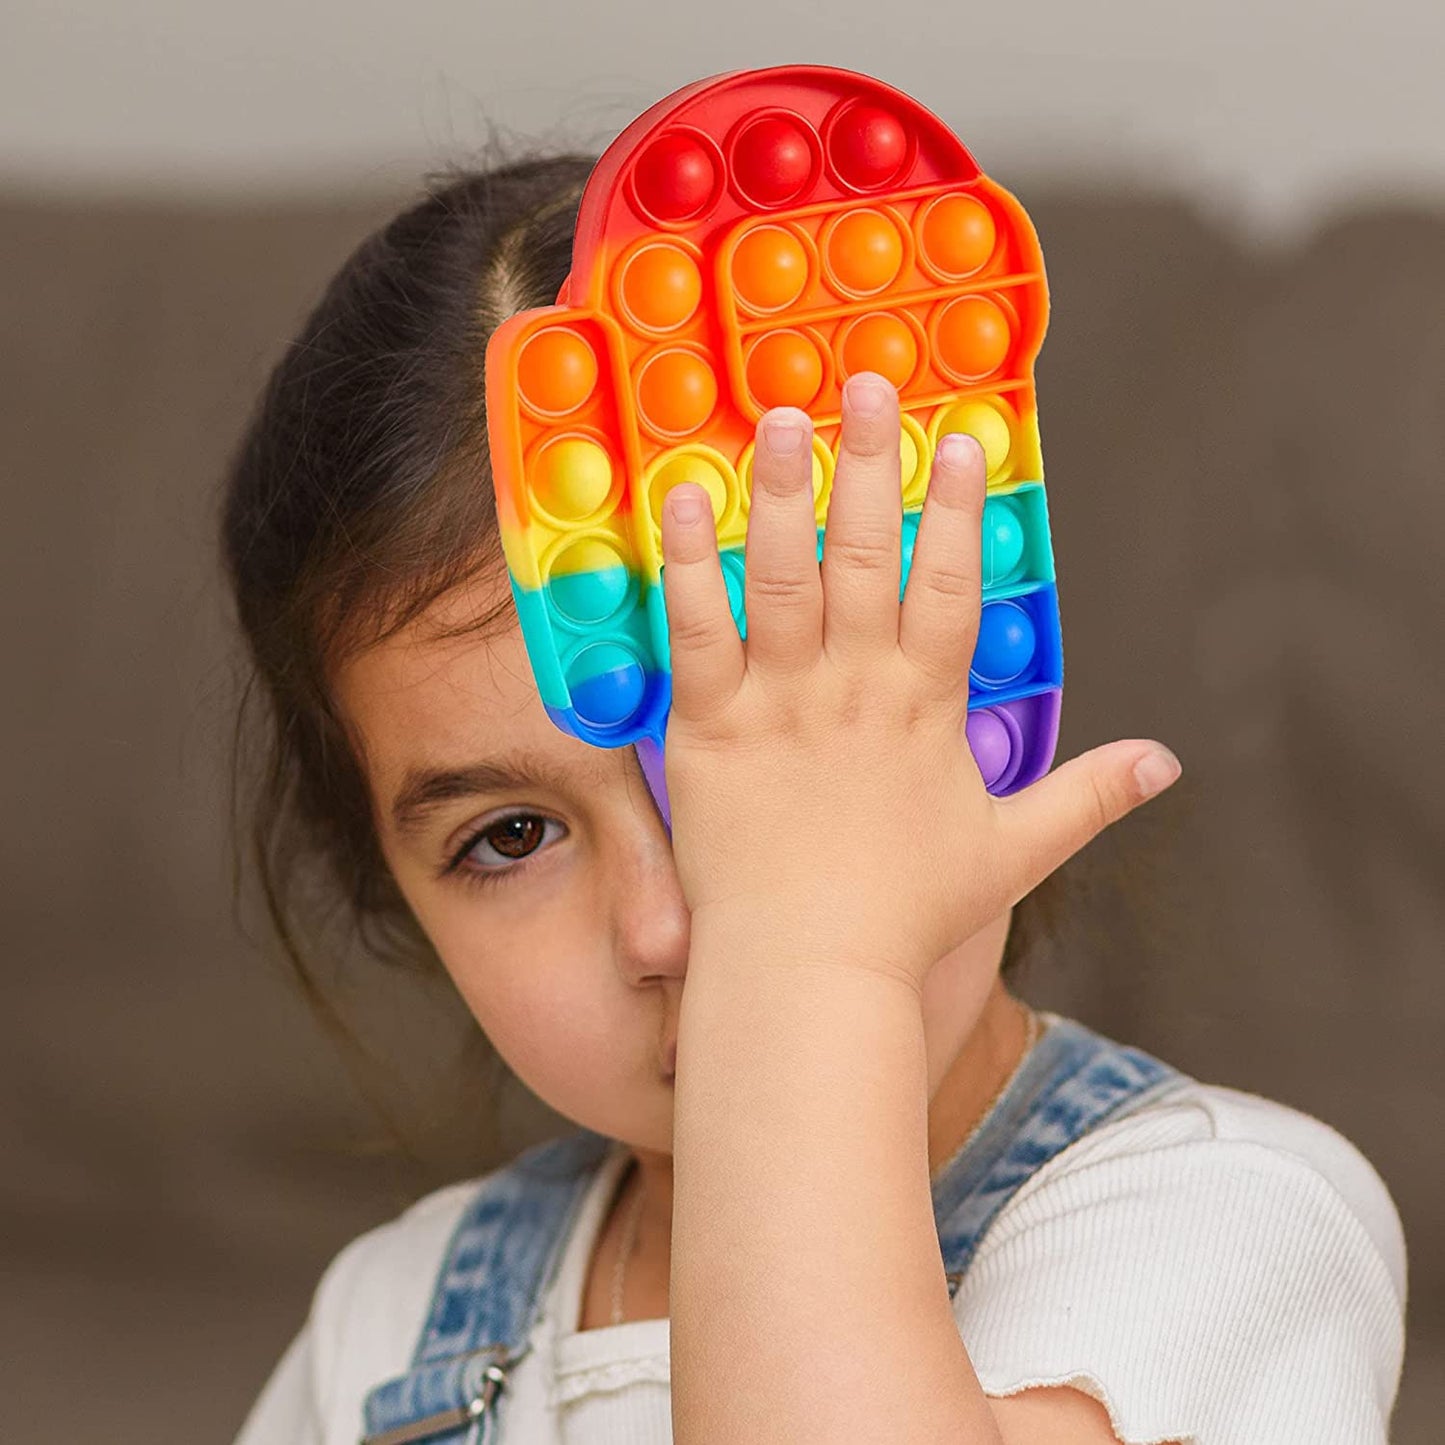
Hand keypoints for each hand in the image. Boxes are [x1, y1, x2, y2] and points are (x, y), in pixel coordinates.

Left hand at [657, 371, 1181, 991]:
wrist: (810, 974)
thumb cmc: (906, 916)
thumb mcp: (1014, 853)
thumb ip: (1087, 796)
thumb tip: (1168, 762)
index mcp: (925, 706)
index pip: (951, 584)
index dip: (959, 507)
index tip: (963, 438)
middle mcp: (855, 686)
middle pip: (867, 555)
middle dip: (871, 464)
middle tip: (867, 382)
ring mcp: (779, 702)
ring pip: (782, 575)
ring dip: (782, 490)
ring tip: (778, 413)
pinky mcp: (710, 728)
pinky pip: (698, 629)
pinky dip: (687, 563)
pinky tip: (679, 498)